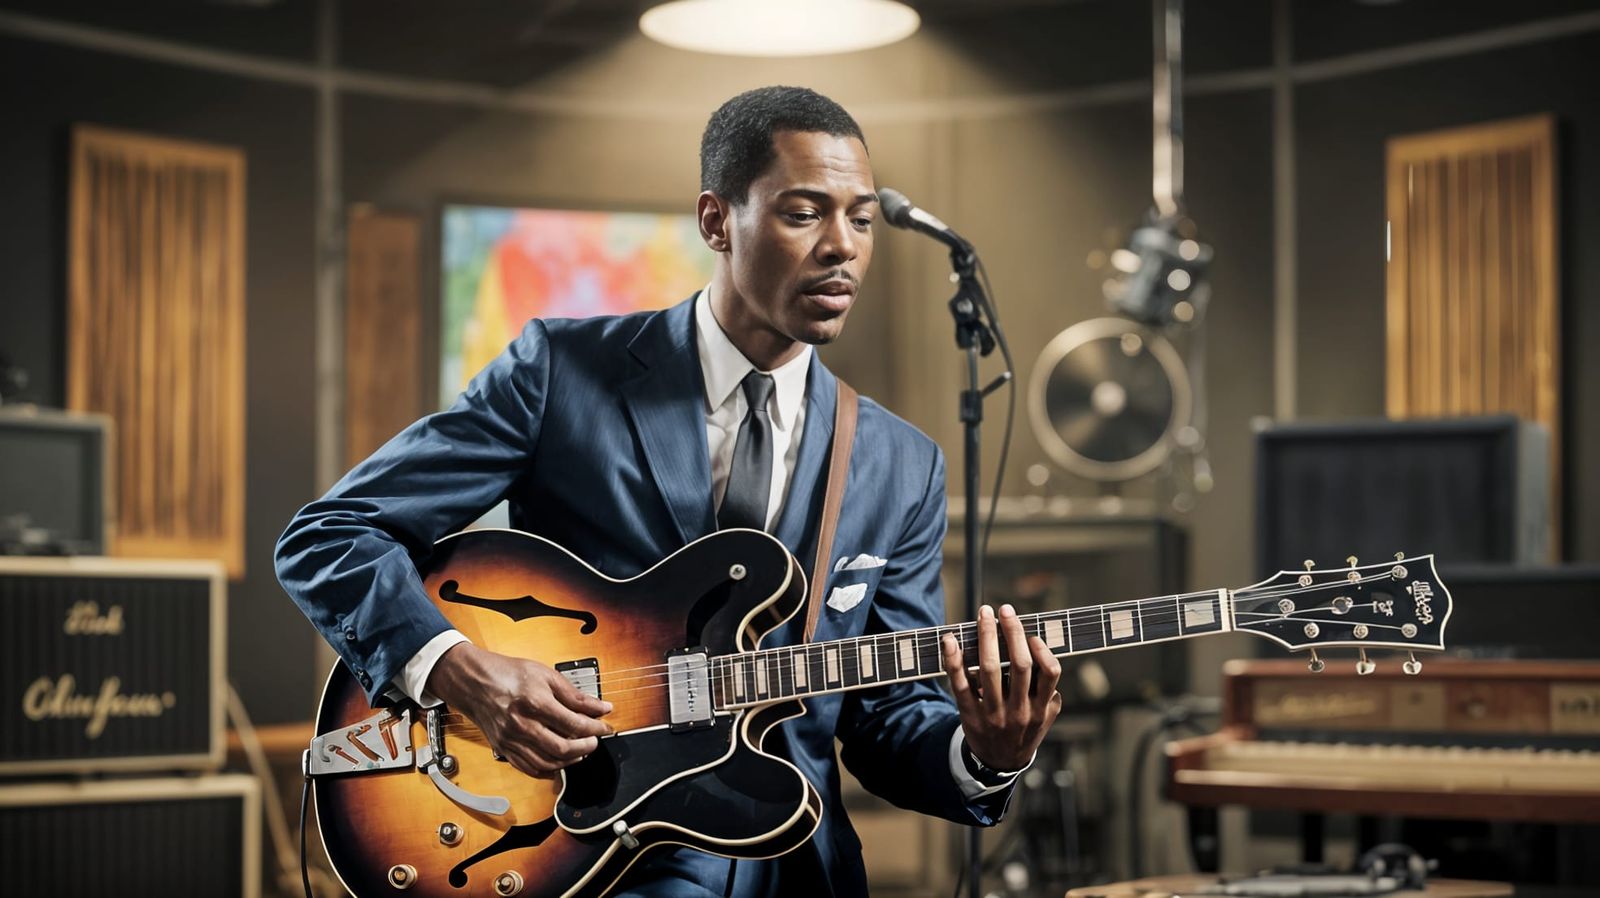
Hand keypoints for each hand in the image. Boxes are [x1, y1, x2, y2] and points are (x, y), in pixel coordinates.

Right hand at [426, 642, 612, 778]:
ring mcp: (511, 740)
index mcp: (534, 702)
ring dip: (570, 761)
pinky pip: (529, 768)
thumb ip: (574, 695)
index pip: (574, 724)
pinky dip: (548, 769)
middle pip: (563, 748)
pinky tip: (559, 761)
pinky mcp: (503, 749)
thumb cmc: (509, 674)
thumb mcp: (546, 675)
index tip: (605, 726)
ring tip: (580, 751)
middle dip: (586, 747)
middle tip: (595, 740)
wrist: (474, 682)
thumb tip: (600, 707)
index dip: (596, 728)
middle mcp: (522, 725)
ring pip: (547, 763)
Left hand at [942, 603, 1062, 771]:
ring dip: (986, 637)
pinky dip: (953, 660)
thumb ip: (1049, 693)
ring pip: (990, 670)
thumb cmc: (1023, 731)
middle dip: (1012, 632)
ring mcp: (993, 714)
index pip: (1050, 673)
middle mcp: (1019, 711)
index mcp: (1040, 709)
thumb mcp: (1044, 718)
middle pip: (1020, 665)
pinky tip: (950, 640)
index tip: (1032, 633)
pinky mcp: (969, 715)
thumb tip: (1043, 653)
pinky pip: (960, 684)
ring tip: (984, 615)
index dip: (1042, 649)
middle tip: (1004, 609)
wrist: (999, 763)